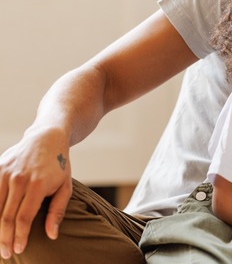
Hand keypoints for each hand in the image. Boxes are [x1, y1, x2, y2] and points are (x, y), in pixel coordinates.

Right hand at [0, 128, 72, 258]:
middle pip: (6, 216)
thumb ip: (57, 211)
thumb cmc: (59, 166)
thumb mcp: (65, 187)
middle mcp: (19, 179)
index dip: (19, 236)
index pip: (23, 218)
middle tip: (6, 253)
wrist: (46, 138)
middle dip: (5, 238)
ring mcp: (5, 173)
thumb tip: (52, 235)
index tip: (19, 249)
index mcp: (38, 185)